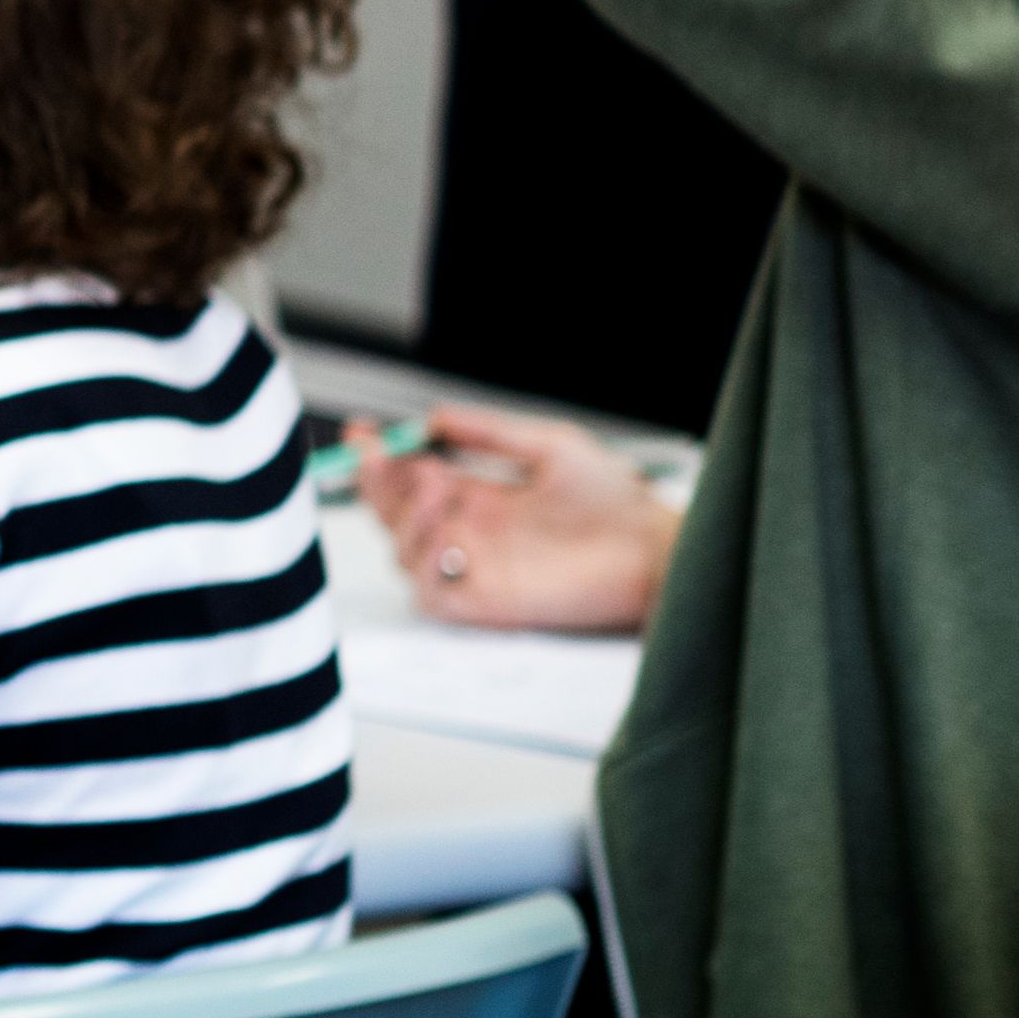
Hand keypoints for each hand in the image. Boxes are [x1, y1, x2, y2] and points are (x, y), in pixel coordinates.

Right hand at [356, 405, 677, 634]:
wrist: (654, 550)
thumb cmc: (618, 503)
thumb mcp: (551, 445)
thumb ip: (491, 432)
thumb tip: (435, 415)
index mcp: (484, 498)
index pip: (414, 480)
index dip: (383, 458)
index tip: (363, 433)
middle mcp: (473, 533)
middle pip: (397, 514)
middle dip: (376, 483)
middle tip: (373, 455)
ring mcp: (476, 568)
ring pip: (402, 551)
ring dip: (403, 516)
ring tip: (432, 482)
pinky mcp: (486, 602)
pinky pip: (429, 591)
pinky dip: (423, 562)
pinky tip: (446, 529)